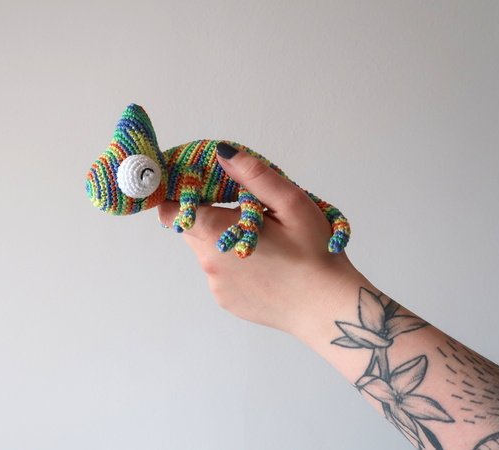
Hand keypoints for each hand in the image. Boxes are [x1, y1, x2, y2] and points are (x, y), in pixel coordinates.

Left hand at [157, 145, 359, 335]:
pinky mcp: (226, 301)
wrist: (327, 308)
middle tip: (244, 212)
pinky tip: (264, 266)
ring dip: (221, 240)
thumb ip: (254, 175)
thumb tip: (222, 152)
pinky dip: (232, 265)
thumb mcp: (291, 204)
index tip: (196, 188)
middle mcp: (209, 261)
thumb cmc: (315, 253)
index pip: (172, 212)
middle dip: (208, 216)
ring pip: (205, 252)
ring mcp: (216, 285)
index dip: (177, 197)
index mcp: (219, 233)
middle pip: (190, 229)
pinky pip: (218, 274)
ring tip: (262, 242)